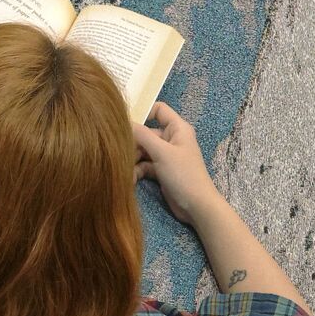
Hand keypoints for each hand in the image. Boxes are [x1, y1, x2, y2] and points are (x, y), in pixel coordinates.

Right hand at [132, 101, 221, 226]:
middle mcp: (171, 139)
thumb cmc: (183, 174)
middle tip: (118, 152)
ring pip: (142, 150)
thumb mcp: (162, 152)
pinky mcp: (160, 170)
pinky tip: (130, 179)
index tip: (124, 121)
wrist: (196, 206)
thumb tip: (124, 121)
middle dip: (132, 142)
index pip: (158, 110)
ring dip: (132, 159)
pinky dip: (136, 171)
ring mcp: (165, 155)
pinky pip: (144, 165)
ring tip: (124, 170)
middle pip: (145, 133)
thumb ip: (142, 135)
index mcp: (177, 128)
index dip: (143, 112)